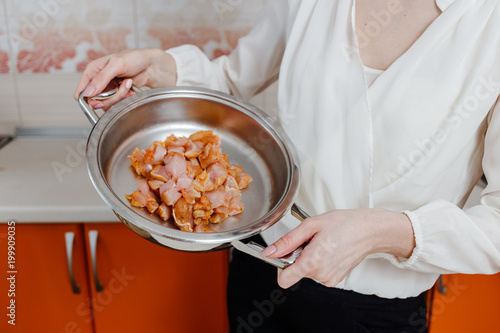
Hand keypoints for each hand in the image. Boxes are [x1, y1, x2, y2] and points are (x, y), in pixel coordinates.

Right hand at [74, 48, 176, 110]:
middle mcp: (98, 80)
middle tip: (121, 88)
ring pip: (107, 103)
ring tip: (128, 84)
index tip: (97, 102)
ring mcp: (108, 88)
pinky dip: (126, 97)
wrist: (151, 65)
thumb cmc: (134, 58)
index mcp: (93, 70)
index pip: (82, 90)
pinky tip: (131, 89)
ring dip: (120, 96)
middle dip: (110, 98)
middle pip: (95, 101)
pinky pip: (118, 103)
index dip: (88, 99)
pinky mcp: (118, 94)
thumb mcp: (116, 64)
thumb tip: (88, 92)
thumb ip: (101, 78)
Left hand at [261, 208, 414, 288]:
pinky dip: (318, 261)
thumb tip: (269, 252)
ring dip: (309, 258)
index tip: (285, 254)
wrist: (369, 230)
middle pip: (295, 271)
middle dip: (298, 256)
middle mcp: (321, 274)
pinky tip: (329, 249)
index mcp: (313, 261)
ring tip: (323, 243)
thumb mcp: (310, 225)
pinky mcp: (335, 279)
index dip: (279, 266)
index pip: (284, 279)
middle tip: (312, 240)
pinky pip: (317, 272)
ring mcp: (329, 279)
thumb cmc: (344, 224)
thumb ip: (287, 241)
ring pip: (306, 271)